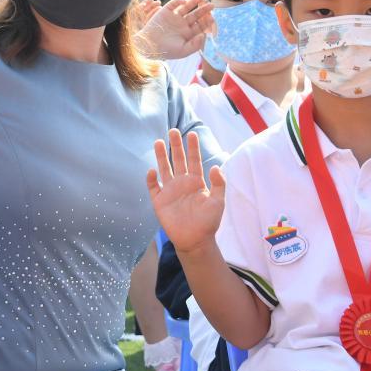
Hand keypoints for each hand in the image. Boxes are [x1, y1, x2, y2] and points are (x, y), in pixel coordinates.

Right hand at [136, 0, 213, 58]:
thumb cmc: (166, 51)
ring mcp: (174, 17)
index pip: (200, 25)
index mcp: (188, 33)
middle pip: (196, 15)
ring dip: (194, 1)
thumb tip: (204, 35)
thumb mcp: (183, 51)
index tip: (212, 18)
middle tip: (212, 5)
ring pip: (187, 7)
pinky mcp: (165, 11)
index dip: (206, 21)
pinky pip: (174, 4)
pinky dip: (179, 1)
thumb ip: (195, 45)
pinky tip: (184, 1)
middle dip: (204, 10)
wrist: (149, 46)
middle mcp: (182, 24)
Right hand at [147, 129, 225, 253]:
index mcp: (196, 182)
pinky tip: (152, 171)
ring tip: (158, 141)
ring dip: (161, 156)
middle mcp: (182, 183)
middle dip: (176, 145)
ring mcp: (170, 191)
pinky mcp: (159, 201)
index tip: (192, 134)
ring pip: (164, 169)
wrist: (195, 240)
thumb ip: (218, 184)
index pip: (194, 160)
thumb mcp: (218, 202)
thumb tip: (214, 166)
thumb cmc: (208, 222)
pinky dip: (151, 179)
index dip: (193, 148)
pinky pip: (153, 187)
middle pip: (178, 160)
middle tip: (173, 130)